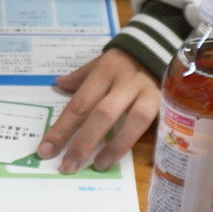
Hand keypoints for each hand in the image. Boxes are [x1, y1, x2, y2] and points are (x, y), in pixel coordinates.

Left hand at [37, 48, 158, 174]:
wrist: (163, 44)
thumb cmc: (125, 60)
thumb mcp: (101, 62)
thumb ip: (81, 77)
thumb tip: (59, 85)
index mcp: (103, 72)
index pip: (79, 104)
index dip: (61, 129)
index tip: (45, 151)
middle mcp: (124, 82)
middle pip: (101, 114)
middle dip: (83, 143)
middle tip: (68, 167)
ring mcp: (147, 91)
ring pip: (133, 120)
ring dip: (115, 146)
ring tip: (99, 166)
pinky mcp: (167, 100)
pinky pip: (154, 124)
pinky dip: (140, 141)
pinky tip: (130, 159)